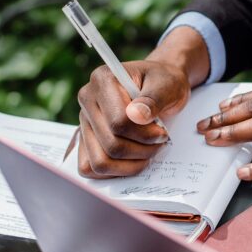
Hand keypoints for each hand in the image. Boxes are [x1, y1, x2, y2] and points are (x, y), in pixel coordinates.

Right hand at [76, 26, 210, 177]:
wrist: (159, 86)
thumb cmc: (163, 83)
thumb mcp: (167, 85)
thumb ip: (153, 99)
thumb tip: (136, 115)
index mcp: (103, 80)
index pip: (118, 122)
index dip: (145, 134)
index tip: (162, 132)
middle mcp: (87, 100)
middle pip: (111, 145)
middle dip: (142, 150)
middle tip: (159, 142)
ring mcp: (84, 121)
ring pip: (100, 162)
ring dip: (130, 165)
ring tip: (148, 151)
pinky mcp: (85, 139)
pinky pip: (89, 168)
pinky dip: (114, 171)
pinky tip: (133, 161)